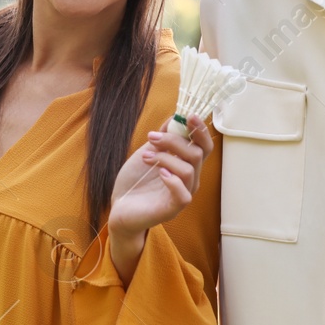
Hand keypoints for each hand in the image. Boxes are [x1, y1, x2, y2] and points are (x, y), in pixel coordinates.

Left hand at [104, 117, 212, 282]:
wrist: (119, 206)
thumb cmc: (136, 181)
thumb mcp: (147, 151)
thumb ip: (162, 136)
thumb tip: (175, 116)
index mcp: (187, 164)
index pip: (204, 145)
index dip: (200, 129)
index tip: (188, 115)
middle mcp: (190, 179)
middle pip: (197, 153)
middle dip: (174, 141)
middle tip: (152, 137)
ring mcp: (183, 193)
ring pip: (189, 170)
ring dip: (165, 157)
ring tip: (145, 156)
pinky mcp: (174, 209)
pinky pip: (183, 193)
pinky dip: (172, 179)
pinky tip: (159, 173)